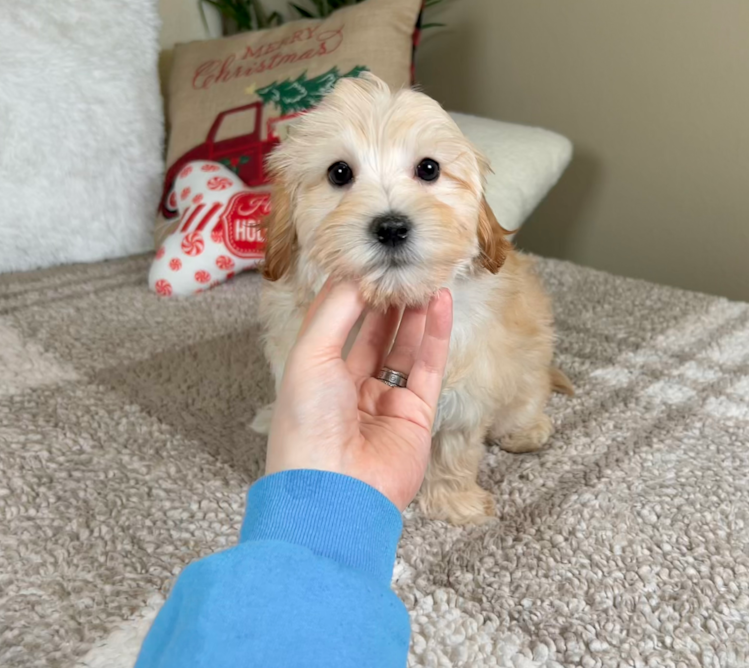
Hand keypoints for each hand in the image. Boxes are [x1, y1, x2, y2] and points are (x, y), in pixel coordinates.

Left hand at [265, 280, 452, 510]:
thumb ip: (336, 312)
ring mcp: (386, 399)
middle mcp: (350, 386)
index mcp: (315, 374)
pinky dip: (436, 333)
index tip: (368, 257)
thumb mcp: (310, 357)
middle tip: (402, 263)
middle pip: (374, 332)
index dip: (352, 291)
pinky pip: (429, 366)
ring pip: (404, 345)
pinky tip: (440, 302)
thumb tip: (356, 273)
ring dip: (414, 311)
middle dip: (387, 297)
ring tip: (424, 275)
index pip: (336, 322)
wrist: (336, 492)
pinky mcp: (417, 413)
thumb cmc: (308, 424)